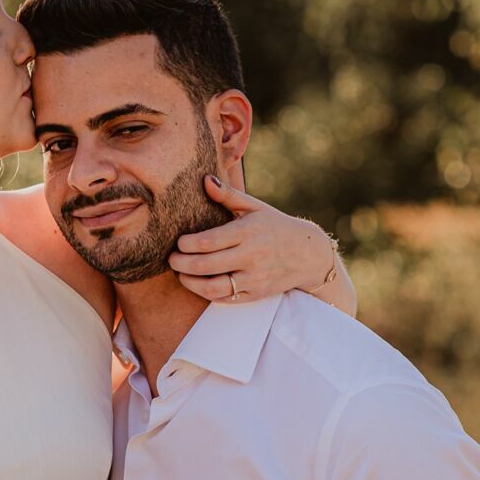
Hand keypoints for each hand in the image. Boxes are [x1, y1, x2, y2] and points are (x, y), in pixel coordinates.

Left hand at [170, 175, 338, 303]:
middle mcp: (251, 256)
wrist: (308, 254)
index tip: (178, 242)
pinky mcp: (255, 294)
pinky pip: (224, 299)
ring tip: (181, 274)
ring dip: (190, 282)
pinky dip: (207, 293)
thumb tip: (205, 180)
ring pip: (212, 287)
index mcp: (248, 232)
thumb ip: (228, 195)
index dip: (186, 244)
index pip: (208, 241)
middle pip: (205, 265)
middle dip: (181, 263)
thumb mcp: (255, 207)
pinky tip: (199, 284)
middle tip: (171, 260)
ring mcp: (254, 278)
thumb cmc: (276, 226)